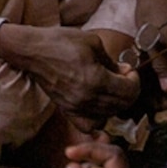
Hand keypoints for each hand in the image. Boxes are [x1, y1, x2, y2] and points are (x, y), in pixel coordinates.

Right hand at [0, 23, 140, 116]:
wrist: (32, 51)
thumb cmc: (60, 42)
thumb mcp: (93, 42)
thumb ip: (112, 61)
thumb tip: (124, 72)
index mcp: (96, 79)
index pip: (130, 90)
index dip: (135, 79)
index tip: (128, 70)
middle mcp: (88, 97)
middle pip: (123, 105)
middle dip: (129, 90)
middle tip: (122, 77)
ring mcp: (77, 107)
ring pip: (110, 115)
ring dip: (116, 103)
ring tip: (110, 87)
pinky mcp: (67, 110)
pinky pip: (90, 125)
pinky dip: (99, 119)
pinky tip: (98, 106)